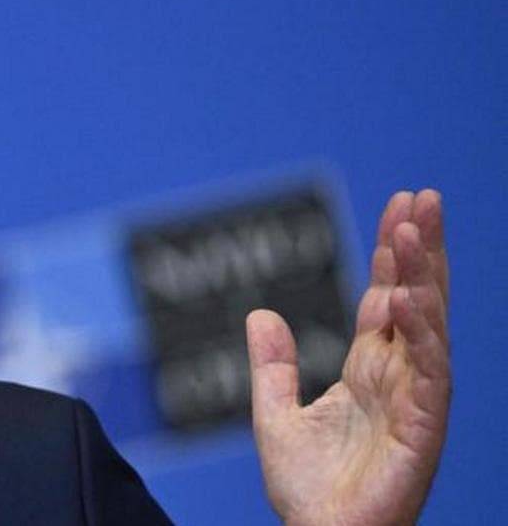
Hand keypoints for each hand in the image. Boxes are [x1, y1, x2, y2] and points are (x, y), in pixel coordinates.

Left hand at [246, 190, 450, 524]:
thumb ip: (271, 366)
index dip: (391, 257)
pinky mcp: (422, 430)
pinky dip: (421, 333)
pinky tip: (408, 297)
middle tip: (421, 196)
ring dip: (422, 277)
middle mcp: (398, 380)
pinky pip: (428, 373)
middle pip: (414, 301)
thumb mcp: (274, 415)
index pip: (385, 301)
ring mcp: (414, 402)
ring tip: (414, 228)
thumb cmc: (307, 491)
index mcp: (369, 372)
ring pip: (426, 327)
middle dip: (419, 249)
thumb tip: (260, 313)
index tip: (396, 208)